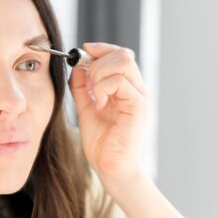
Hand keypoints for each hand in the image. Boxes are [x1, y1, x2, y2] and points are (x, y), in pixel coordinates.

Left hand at [68, 42, 149, 189]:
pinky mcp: (139, 106)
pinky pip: (119, 81)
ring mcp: (140, 97)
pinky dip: (102, 87)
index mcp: (128, 88)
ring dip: (100, 72)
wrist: (111, 169)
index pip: (120, 54)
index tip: (82, 53)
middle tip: (87, 81)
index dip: (101, 49)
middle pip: (123, 53)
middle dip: (98, 61)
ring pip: (123, 61)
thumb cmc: (102, 143)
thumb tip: (77, 65)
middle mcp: (138, 89)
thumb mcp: (86, 107)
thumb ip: (82, 87)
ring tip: (93, 93)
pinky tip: (98, 103)